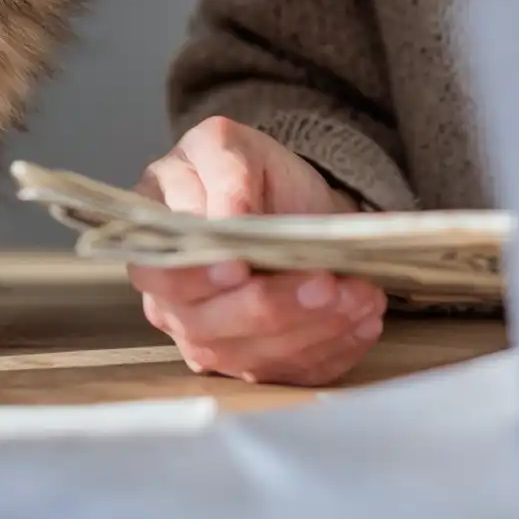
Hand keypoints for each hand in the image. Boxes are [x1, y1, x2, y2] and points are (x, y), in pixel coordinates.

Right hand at [131, 116, 387, 386]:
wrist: (283, 200)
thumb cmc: (245, 171)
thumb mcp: (230, 145)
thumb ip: (225, 174)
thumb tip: (229, 218)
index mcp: (155, 244)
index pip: (165, 276)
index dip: (199, 278)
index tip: (241, 267)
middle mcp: (173, 304)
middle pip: (213, 326)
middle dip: (274, 307)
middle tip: (326, 282)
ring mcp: (212, 340)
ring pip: (255, 356)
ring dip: (313, 331)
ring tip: (360, 297)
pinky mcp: (255, 362)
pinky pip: (291, 372)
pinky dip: (332, 352)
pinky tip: (363, 323)